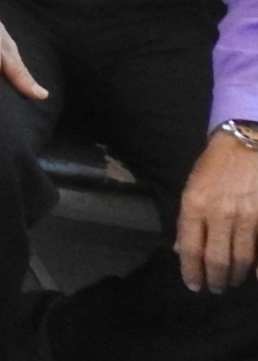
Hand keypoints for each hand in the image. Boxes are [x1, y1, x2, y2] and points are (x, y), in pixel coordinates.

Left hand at [177, 132, 257, 292]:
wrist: (245, 144)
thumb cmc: (214, 165)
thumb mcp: (191, 188)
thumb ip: (187, 219)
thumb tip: (181, 249)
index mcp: (194, 205)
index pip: (190, 248)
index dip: (191, 271)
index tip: (193, 286)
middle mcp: (219, 214)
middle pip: (216, 258)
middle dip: (215, 279)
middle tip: (215, 288)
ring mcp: (245, 216)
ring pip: (241, 258)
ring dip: (236, 275)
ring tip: (232, 282)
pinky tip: (255, 276)